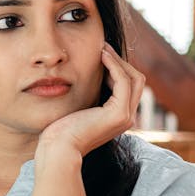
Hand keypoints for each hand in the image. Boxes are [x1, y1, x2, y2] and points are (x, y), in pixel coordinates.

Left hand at [38, 44, 145, 162]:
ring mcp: (126, 117)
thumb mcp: (80, 108)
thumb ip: (90, 97)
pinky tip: (101, 56)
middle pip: (136, 80)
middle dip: (121, 61)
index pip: (129, 86)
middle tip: (104, 47)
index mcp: (119, 117)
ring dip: (119, 60)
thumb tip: (91, 78)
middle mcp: (127, 118)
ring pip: (134, 78)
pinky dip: (114, 66)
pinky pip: (123, 81)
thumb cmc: (62, 130)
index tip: (102, 54)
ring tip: (102, 48)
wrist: (58, 148)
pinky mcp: (119, 114)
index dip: (118, 68)